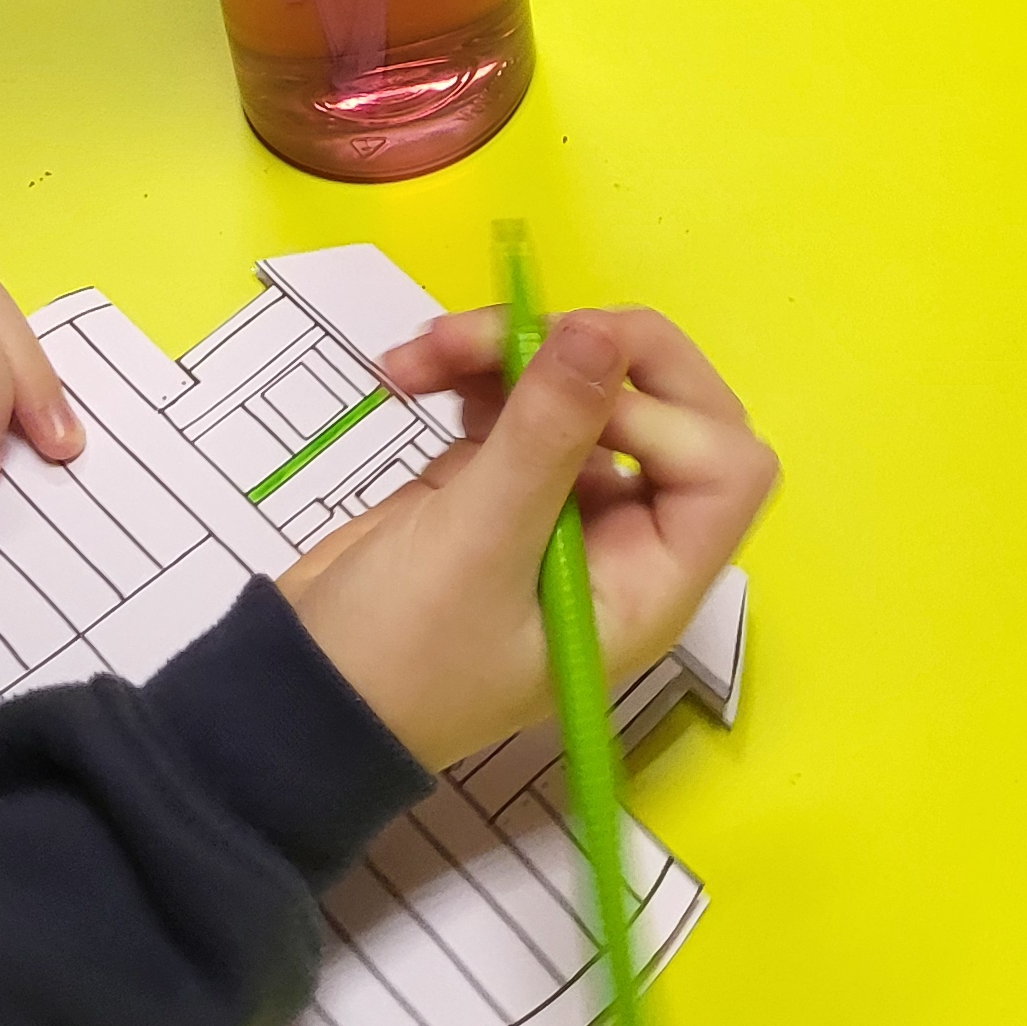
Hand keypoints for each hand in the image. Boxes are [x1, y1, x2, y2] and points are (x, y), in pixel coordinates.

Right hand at [280, 304, 775, 773]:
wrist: (301, 693)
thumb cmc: (401, 655)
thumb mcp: (475, 547)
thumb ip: (543, 438)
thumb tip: (601, 332)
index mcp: (650, 579)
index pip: (725, 468)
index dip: (666, 416)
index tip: (576, 406)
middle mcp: (626, 534)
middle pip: (667, 402)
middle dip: (593, 350)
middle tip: (513, 332)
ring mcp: (565, 500)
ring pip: (584, 380)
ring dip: (509, 347)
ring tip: (424, 354)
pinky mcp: (506, 474)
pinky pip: (522, 389)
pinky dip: (474, 366)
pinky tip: (412, 375)